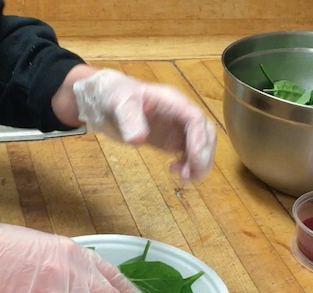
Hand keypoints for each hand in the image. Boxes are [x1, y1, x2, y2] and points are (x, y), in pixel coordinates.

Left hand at [72, 69, 216, 181]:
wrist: (106, 101)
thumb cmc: (114, 95)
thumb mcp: (119, 103)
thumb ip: (129, 119)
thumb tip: (138, 140)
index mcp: (172, 101)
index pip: (195, 119)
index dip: (199, 140)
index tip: (193, 160)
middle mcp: (181, 114)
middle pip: (206, 133)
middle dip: (204, 155)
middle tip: (190, 175)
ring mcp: (179, 128)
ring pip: (203, 145)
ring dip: (199, 164)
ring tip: (182, 177)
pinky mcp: (174, 140)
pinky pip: (191, 153)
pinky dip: (189, 166)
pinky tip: (174, 171)